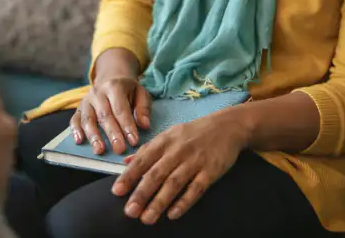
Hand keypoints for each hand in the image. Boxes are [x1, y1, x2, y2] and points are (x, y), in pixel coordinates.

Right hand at [70, 50, 150, 154]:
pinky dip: (75, 130)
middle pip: (104, 115)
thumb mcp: (140, 93)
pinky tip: (79, 141)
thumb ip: (143, 108)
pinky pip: (74, 119)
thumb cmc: (127, 90)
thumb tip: (144, 125)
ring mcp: (86, 100)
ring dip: (93, 135)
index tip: (134, 141)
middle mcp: (97, 93)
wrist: (110, 78)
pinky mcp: (78, 108)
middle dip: (112, 133)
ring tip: (99, 150)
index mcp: (114, 86)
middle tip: (119, 148)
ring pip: (88, 119)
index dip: (127, 125)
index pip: (120, 108)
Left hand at [111, 111, 248, 224]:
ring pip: (174, 184)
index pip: (142, 160)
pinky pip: (196, 189)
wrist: (227, 126)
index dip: (129, 177)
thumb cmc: (193, 133)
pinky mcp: (211, 171)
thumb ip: (147, 150)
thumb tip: (125, 162)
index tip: (116, 192)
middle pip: (156, 174)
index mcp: (164, 141)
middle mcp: (177, 151)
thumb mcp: (168, 135)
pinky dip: (184, 202)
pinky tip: (173, 214)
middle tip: (130, 211)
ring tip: (147, 218)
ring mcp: (194, 161)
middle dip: (141, 194)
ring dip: (159, 202)